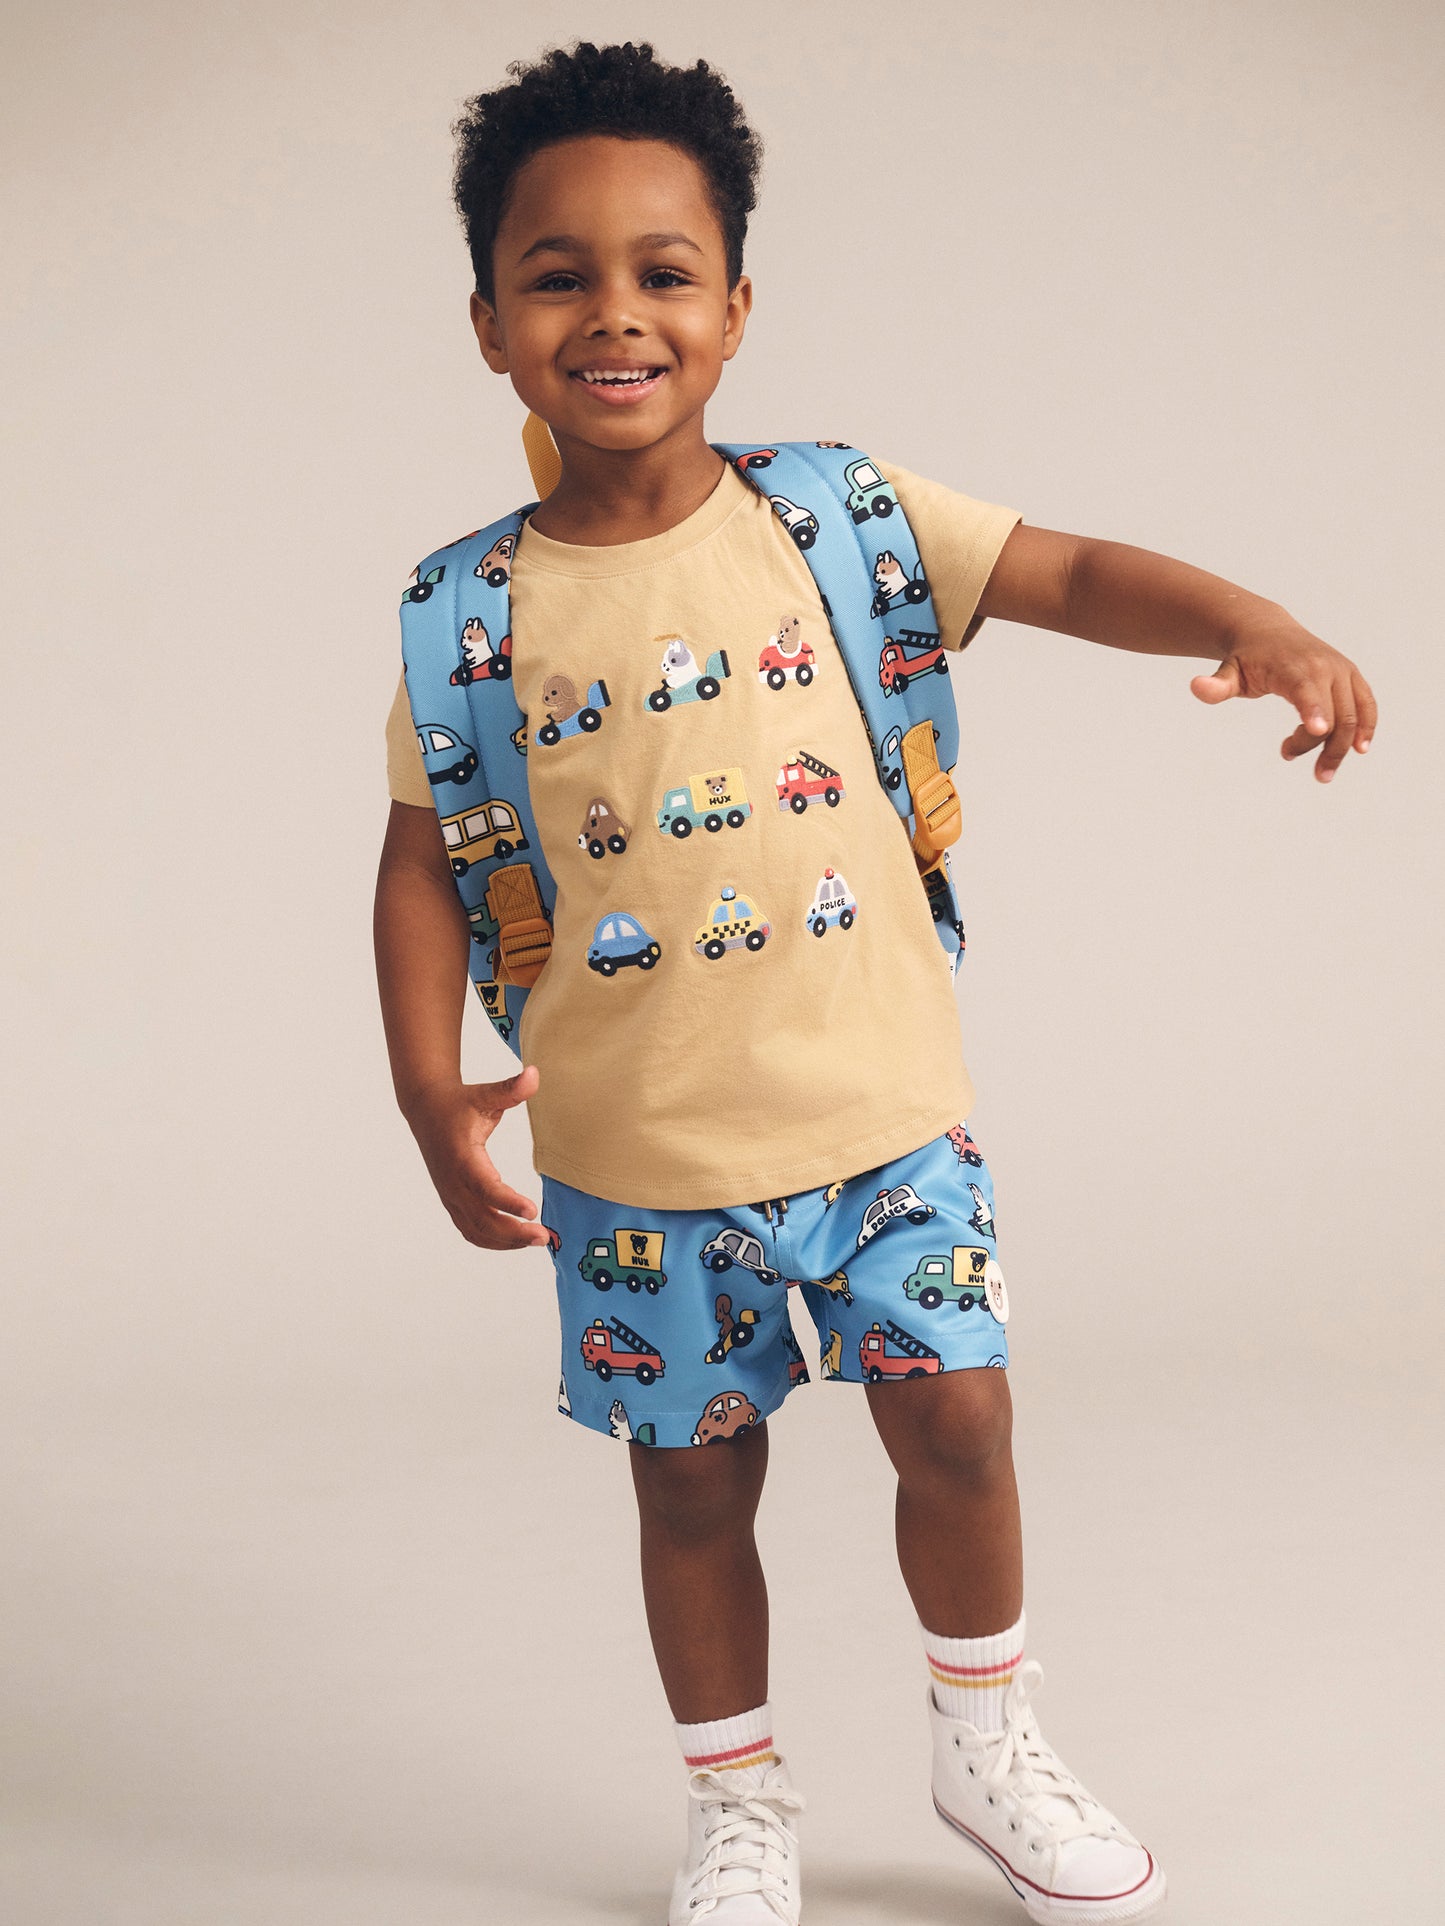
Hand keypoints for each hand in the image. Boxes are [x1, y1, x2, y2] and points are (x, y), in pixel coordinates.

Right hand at [407, 1066, 550, 1250]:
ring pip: (476, 1230)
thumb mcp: (484, 1094)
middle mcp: (453, 1182)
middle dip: (513, 1232)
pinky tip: (516, 1242)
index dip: (508, 1202)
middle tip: (545, 1236)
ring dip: (506, 1241)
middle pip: (482, 1219)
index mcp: (462, 1158)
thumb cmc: (459, 1103)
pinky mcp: (452, 1201)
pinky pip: (470, 1230)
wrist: (425, 1110)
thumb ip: (510, 1089)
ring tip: (538, 1240)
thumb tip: (535, 1073)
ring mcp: (450, 1195)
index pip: (485, 1187)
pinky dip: (492, 1242)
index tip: (532, 1211)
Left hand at [1190, 619, 1376, 781]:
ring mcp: (1342, 671)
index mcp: (1292, 667)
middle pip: (1333, 715)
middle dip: (1320, 747)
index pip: (1305, 690)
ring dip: (1340, 748)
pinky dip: (1368, 727)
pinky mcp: (1352, 676)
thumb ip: (1216, 685)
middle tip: (1302, 767)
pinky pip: (1367, 705)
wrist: (1269, 630)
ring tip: (1319, 772)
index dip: (1312, 710)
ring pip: (1352, 716)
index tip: (1316, 731)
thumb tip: (1195, 687)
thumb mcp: (1228, 670)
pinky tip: (1360, 750)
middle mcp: (1323, 666)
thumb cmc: (1246, 658)